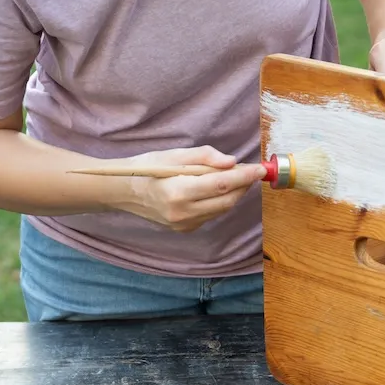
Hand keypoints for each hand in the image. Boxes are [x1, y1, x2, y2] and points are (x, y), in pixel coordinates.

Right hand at [98, 146, 265, 231]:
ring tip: (235, 177)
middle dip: (243, 185)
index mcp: (179, 191)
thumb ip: (205, 157)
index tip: (260, 169)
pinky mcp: (185, 229)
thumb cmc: (148, 168)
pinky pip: (211, 214)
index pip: (222, 184)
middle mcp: (183, 213)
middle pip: (227, 200)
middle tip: (250, 170)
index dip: (245, 176)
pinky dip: (219, 201)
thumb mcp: (174, 154)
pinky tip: (216, 189)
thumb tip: (232, 162)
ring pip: (221, 209)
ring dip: (233, 193)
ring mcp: (185, 224)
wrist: (124, 192)